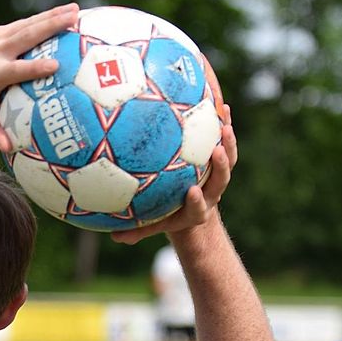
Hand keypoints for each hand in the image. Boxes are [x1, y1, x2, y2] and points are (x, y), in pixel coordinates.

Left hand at [0, 4, 78, 150]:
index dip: (35, 68)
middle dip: (51, 26)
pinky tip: (63, 12)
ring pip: (28, 24)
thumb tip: (8, 149)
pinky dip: (45, 16)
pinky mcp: (0, 32)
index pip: (18, 70)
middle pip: (27, 36)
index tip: (55, 65)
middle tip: (75, 20)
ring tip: (76, 10)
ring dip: (53, 15)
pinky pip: (25, 23)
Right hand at [111, 104, 236, 244]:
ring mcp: (217, 174)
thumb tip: (113, 236)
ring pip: (228, 158)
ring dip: (228, 141)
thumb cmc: (166, 215)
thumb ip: (135, 231)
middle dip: (221, 166)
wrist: (188, 208)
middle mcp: (210, 192)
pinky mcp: (219, 158)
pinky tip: (219, 104)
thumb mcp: (151, 225)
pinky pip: (222, 139)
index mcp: (195, 210)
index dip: (197, 201)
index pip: (199, 207)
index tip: (192, 192)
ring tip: (224, 122)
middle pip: (221, 180)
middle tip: (216, 150)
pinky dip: (222, 123)